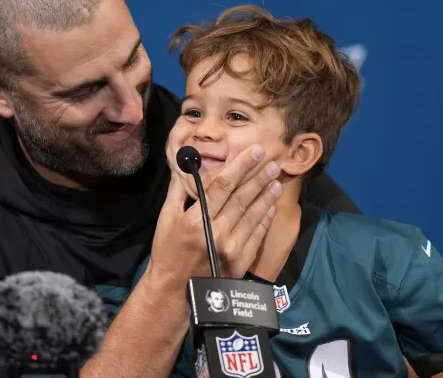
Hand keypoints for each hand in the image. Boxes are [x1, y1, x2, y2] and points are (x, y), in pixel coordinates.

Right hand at [148, 144, 281, 283]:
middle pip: (243, 198)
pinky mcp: (241, 261)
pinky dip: (265, 218)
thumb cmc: (168, 252)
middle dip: (259, 177)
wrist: (175, 291)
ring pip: (254, 215)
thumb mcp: (166, 219)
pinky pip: (257, 234)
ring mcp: (232, 248)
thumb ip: (178, 191)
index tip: (253, 151)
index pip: (223, 186)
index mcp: (196, 220)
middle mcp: (217, 233)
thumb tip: (187, 166)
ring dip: (266, 195)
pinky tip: (270, 205)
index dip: (240, 166)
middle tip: (272, 161)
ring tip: (276, 179)